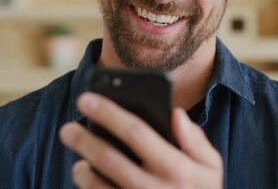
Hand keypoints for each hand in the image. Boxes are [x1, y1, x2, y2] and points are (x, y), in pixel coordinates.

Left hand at [59, 92, 222, 187]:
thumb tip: (175, 113)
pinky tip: (87, 178)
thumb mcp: (211, 167)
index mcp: (178, 169)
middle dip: (83, 139)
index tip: (86, 98)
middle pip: (109, 158)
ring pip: (98, 186)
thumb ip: (195, 140)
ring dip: (82, 170)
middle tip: (66, 129)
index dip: (108, 112)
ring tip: (79, 159)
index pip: (137, 132)